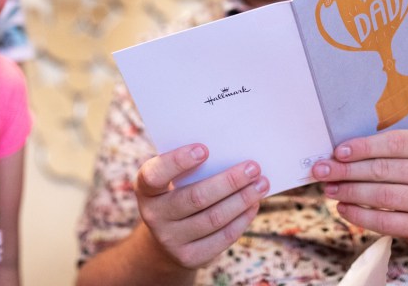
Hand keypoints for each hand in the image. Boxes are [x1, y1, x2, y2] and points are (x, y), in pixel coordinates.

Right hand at [134, 144, 269, 268]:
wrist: (168, 235)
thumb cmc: (178, 191)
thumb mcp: (174, 178)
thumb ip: (192, 167)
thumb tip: (232, 154)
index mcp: (146, 188)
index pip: (155, 175)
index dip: (178, 162)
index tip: (205, 149)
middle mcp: (153, 215)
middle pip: (196, 198)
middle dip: (229, 181)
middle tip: (253, 167)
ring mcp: (170, 240)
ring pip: (214, 218)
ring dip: (242, 200)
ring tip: (261, 184)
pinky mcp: (189, 257)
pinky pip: (222, 238)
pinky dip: (241, 219)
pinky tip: (253, 205)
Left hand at [311, 129, 407, 247]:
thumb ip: (383, 147)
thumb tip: (339, 153)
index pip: (393, 143)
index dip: (363, 147)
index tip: (337, 152)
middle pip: (383, 170)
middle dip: (346, 171)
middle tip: (322, 170)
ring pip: (381, 196)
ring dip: (349, 192)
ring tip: (329, 189)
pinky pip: (385, 221)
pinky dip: (359, 215)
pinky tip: (343, 207)